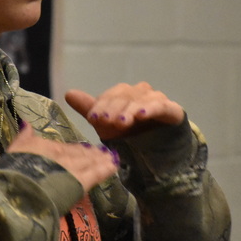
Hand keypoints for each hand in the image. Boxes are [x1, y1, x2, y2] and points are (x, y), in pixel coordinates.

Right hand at [6, 124, 117, 192]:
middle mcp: (63, 155)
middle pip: (81, 154)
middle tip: (102, 152)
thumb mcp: (16, 150)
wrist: (19, 189)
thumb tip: (26, 123)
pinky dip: (106, 169)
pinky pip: (96, 173)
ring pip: (91, 161)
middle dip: (92, 154)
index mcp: (47, 147)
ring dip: (100, 159)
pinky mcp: (81, 182)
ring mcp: (73, 168)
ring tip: (110, 157)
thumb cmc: (13, 171)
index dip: (76, 149)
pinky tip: (114, 165)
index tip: (85, 148)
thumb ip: (24, 137)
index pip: (66, 148)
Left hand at [65, 82, 184, 140]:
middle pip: (125, 96)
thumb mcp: (106, 124)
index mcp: (124, 93)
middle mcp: (140, 92)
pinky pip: (161, 106)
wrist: (158, 148)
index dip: (101, 105)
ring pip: (141, 99)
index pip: (110, 95)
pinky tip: (142, 116)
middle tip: (105, 121)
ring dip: (130, 109)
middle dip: (113, 109)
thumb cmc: (129, 133)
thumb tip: (68, 93)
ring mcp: (156, 99)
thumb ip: (90, 108)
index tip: (92, 117)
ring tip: (122, 122)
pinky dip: (152, 108)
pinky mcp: (172, 109)